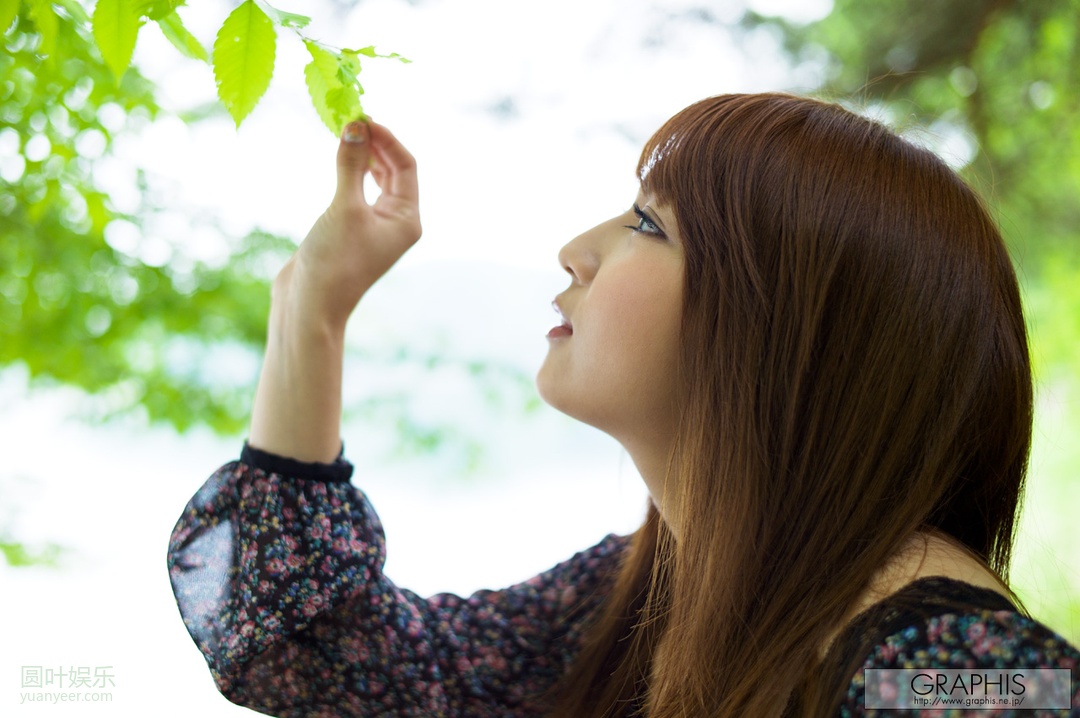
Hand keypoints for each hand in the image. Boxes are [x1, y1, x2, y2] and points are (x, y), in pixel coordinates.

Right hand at [248, 121, 419, 461]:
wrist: (309, 306)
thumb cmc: (332, 261)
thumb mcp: (343, 207)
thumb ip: (351, 165)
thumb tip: (356, 126)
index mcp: (408, 219)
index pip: (406, 165)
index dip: (387, 137)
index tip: (362, 115)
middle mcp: (397, 222)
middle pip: (394, 170)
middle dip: (375, 143)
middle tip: (350, 117)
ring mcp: (376, 228)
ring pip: (377, 180)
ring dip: (363, 155)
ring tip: (344, 131)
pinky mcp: (353, 231)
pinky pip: (358, 191)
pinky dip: (351, 172)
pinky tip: (340, 158)